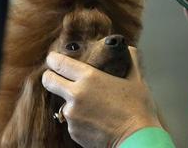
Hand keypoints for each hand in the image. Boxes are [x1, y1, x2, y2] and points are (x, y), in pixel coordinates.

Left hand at [42, 47, 161, 147]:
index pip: (60, 63)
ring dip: (69, 100)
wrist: (137, 139)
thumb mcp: (137, 80)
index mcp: (89, 78)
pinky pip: (70, 119)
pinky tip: (93, 119)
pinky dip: (77, 117)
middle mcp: (76, 94)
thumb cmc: (138, 109)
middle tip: (55, 76)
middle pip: (49, 80)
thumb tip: (129, 49)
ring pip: (61, 102)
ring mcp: (72, 114)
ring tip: (89, 104)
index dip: (53, 59)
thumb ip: (131, 60)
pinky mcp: (72, 130)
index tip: (52, 58)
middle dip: (49, 76)